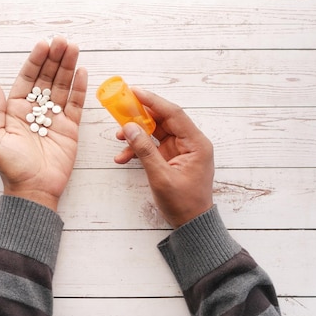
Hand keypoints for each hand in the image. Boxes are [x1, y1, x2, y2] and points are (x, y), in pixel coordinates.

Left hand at [0, 37, 87, 211]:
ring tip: (74, 48)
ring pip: (62, 86)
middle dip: (54, 58)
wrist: (34, 189)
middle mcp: (35, 110)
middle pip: (47, 78)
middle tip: (62, 40)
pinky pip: (75, 104)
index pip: (27, 79)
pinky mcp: (70, 127)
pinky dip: (79, 88)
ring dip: (68, 67)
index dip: (35, 61)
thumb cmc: (11, 167)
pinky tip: (82, 71)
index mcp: (15, 110)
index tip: (43, 44)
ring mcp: (54, 117)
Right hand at [114, 88, 213, 227]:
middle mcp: (191, 142)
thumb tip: (130, 128)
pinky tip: (123, 157)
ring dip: (137, 134)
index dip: (153, 101)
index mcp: (196, 143)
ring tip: (119, 138)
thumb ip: (145, 150)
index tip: (134, 91)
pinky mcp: (172, 158)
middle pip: (163, 120)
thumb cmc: (183, 203)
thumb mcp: (161, 176)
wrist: (191, 224)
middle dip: (141, 116)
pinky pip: (153, 146)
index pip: (173, 113)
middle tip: (121, 109)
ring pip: (156, 132)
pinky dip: (139, 149)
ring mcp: (181, 150)